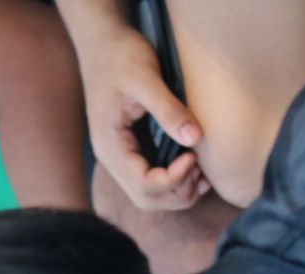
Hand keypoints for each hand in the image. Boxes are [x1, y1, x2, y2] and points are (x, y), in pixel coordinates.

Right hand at [70, 11, 207, 209]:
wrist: (102, 42)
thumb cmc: (120, 55)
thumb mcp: (145, 76)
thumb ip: (169, 109)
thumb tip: (195, 138)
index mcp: (110, 145)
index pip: (143, 185)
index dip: (173, 179)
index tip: (193, 156)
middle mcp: (113, 158)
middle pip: (147, 199)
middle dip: (178, 192)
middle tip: (200, 168)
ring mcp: (121, 157)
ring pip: (151, 196)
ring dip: (179, 191)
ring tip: (202, 171)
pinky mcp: (133, 150)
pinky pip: (153, 180)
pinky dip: (176, 182)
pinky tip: (196, 168)